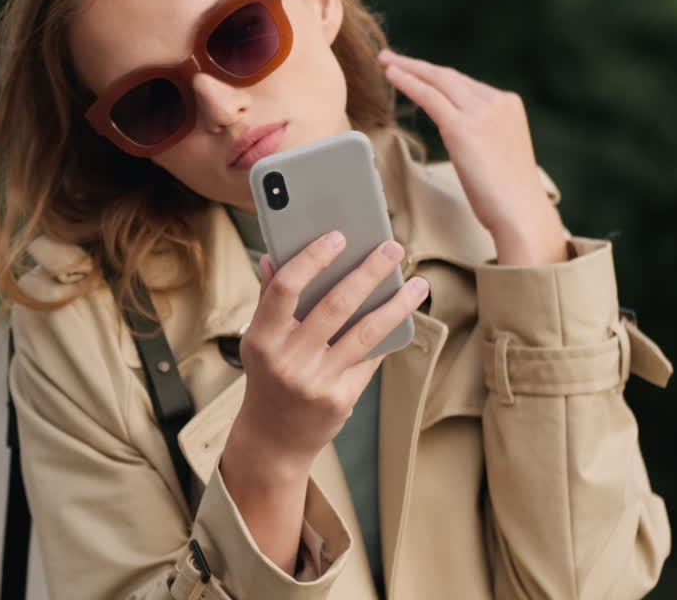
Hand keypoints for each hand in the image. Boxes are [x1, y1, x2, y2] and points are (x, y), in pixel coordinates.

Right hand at [224, 231, 429, 480]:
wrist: (273, 440)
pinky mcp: (341, 398)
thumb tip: (274, 257)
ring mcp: (316, 381)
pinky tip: (403, 316)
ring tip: (417, 283)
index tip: (339, 237)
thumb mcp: (258, 340)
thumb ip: (269, 300)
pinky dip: (388, 335)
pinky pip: (370, 358)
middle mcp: (288, 359)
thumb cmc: (269, 378)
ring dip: (396, 304)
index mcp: (261, 338)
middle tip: (393, 248)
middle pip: (335, 305)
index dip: (313, 259)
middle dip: (369, 272)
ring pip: (365, 332)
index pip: (286, 288)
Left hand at [378, 48, 567, 265]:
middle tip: (391, 59)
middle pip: (449, 76)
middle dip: (418, 66)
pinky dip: (407, 82)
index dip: (437, 77)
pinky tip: (391, 75)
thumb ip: (484, 134)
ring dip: (407, 68)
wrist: (520, 211)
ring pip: (437, 80)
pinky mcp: (462, 127)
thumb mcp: (499, 151)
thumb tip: (463, 137)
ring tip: (384, 63)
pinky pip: (429, 96)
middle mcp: (496, 101)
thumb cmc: (508, 194)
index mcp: (508, 104)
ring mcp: (480, 111)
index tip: (418, 73)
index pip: (465, 84)